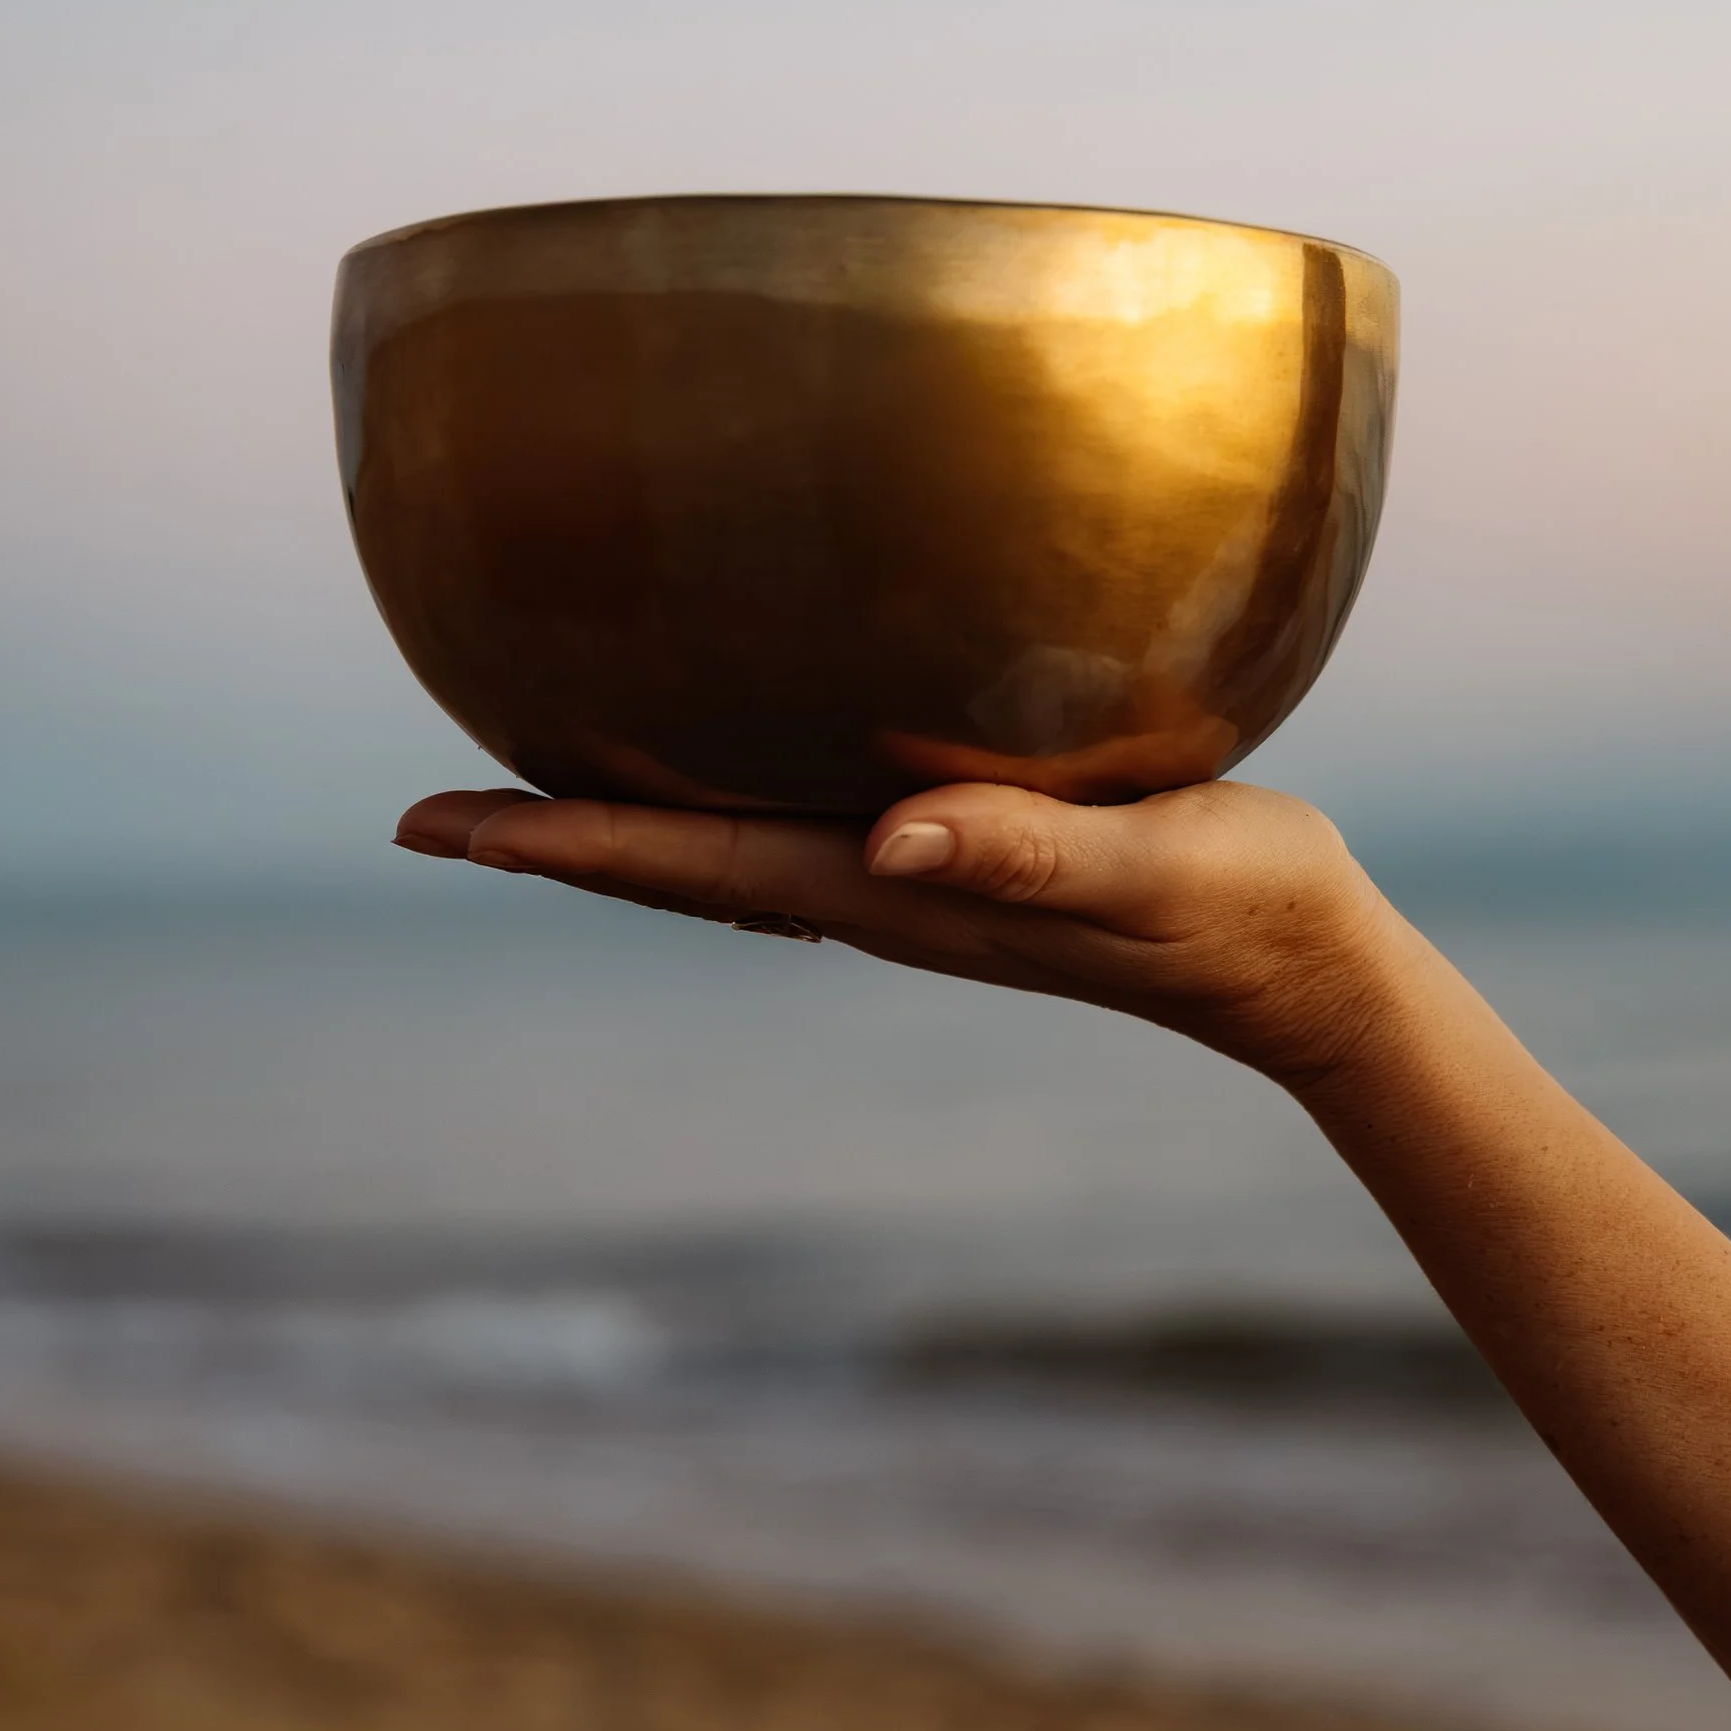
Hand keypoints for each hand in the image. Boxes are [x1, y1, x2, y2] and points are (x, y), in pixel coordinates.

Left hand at [393, 778, 1397, 1091]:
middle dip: (550, 841)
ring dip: (618, 829)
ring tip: (520, 799)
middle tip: (420, 817)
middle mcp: (880, 894)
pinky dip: (715, 802)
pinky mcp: (962, 857)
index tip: (435, 828)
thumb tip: (885, 847)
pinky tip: (706, 762)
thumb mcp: (1145, 874)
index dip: (562, 843)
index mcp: (897, 895)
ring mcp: (915, 885)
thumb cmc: (1244, 911)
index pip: (693, 863)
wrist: (1310, 968)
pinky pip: (796, 825)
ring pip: (724, 852)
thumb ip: (1025, 857)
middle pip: (675, 868)